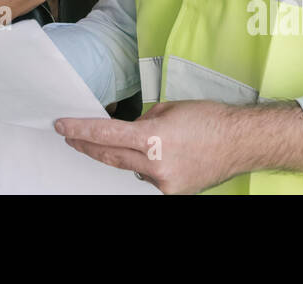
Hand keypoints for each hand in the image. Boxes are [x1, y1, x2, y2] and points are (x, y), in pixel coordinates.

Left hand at [54, 101, 239, 194]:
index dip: (80, 130)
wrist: (241, 142)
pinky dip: (145, 165)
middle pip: (109, 156)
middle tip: (70, 137)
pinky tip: (155, 155)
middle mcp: (156, 164)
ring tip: (130, 141)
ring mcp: (164, 183)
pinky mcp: (173, 193)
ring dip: (123, 154)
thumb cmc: (209, 119)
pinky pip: (148, 177)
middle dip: (87, 146)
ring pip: (130, 168)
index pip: (105, 135)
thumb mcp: (168, 109)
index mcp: (153, 138)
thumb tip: (127, 131)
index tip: (61, 126)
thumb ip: (142, 122)